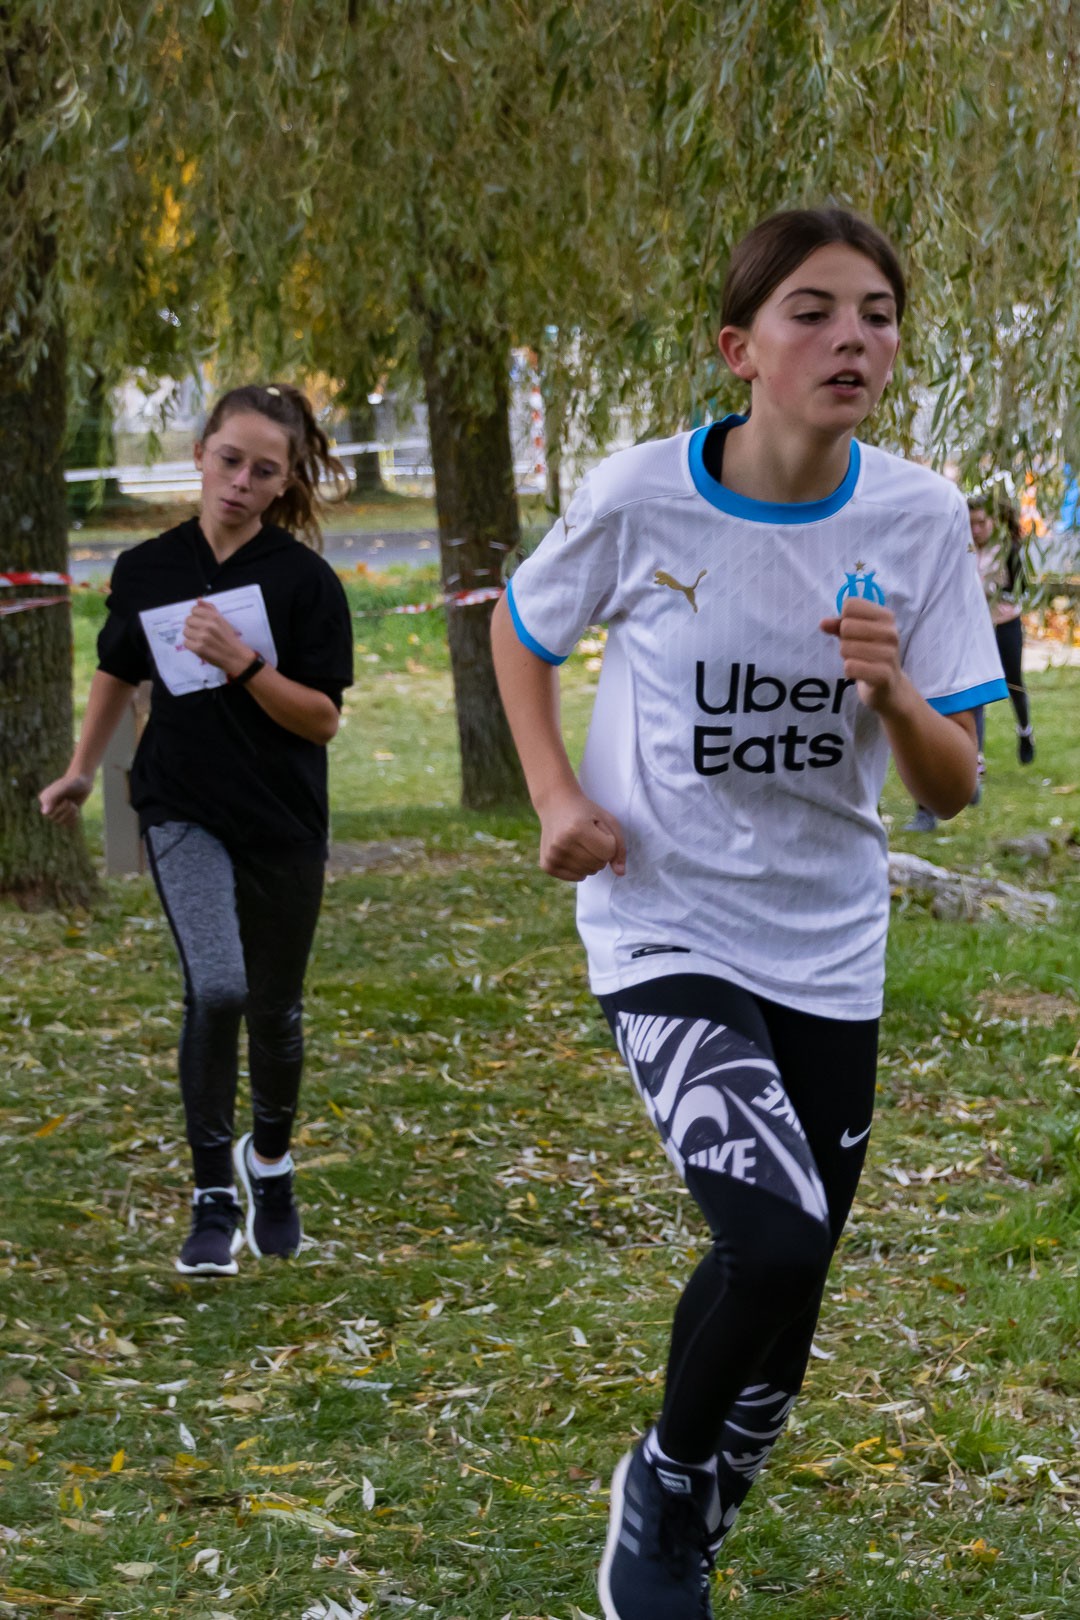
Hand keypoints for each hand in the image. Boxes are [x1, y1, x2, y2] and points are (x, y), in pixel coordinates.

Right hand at [39, 772, 93, 826]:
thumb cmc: (72, 783)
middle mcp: (49, 805)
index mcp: (44, 798)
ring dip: (70, 815)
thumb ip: (52, 797)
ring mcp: (57, 809)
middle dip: (65, 812)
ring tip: (74, 806)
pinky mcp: (66, 813)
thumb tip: (45, 813)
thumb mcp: (63, 788)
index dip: (59, 809)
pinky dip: (73, 819)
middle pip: (54, 818)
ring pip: (60, 822)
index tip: (66, 800)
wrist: (83, 781)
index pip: (48, 813)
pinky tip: (76, 812)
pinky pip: (67, 823)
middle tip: (71, 803)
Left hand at [183, 600, 250, 676]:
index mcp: (214, 617)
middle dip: (193, 626)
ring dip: (191, 636)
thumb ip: (210, 609)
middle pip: (188, 620)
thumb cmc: (229, 639)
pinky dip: (191, 645)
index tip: (201, 621)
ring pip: (186, 631)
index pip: (194, 610)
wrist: (235, 656)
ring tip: (200, 640)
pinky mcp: (199, 648)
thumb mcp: (222, 621)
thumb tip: (198, 600)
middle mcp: (208, 626)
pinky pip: (186, 643)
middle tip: (201, 632)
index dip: (196, 616)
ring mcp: (203, 637)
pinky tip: (199, 646)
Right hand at [537, 786, 626, 881]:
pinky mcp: (547, 865)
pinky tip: (571, 851)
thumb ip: (619, 848)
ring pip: (589, 873)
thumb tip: (621, 873)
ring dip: (590, 860)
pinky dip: (580, 867)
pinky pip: (577, 877)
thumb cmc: (586, 812)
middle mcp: (561, 844)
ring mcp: (552, 856)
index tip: (597, 828)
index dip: (609, 840)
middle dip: (600, 851)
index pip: (609, 852)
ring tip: (579, 842)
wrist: (555, 804)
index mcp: (577, 829)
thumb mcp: (608, 821)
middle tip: (587, 834)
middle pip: (599, 864)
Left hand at [819, 597, 902, 711]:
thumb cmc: (869, 653)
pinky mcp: (884, 674)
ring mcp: (889, 654)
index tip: (854, 631)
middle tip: (856, 649)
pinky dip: (849, 670)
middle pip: (846, 626)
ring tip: (860, 661)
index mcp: (886, 616)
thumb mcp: (855, 635)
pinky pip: (850, 667)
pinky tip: (860, 672)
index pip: (850, 605)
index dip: (844, 619)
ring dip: (847, 657)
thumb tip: (823, 623)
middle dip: (844, 640)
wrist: (888, 685)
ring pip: (845, 647)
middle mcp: (891, 632)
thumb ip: (838, 625)